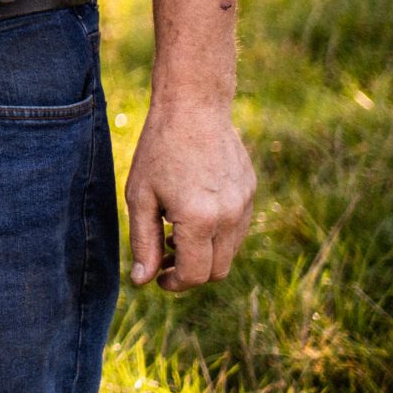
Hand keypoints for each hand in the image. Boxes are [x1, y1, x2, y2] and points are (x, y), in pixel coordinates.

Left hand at [123, 98, 255, 290]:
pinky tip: (193, 215)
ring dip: (205, 254)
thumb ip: (143, 242)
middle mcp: (230, 217)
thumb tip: (141, 281)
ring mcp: (246, 205)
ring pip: (230, 252)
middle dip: (190, 274)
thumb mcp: (141, 196)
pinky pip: (238, 229)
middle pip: (217, 271)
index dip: (174, 283)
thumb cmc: (159, 150)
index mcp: (200, 220)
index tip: (157, 278)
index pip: (195, 275)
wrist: (194, 109)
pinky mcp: (252, 193)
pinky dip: (218, 234)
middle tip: (164, 261)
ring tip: (175, 234)